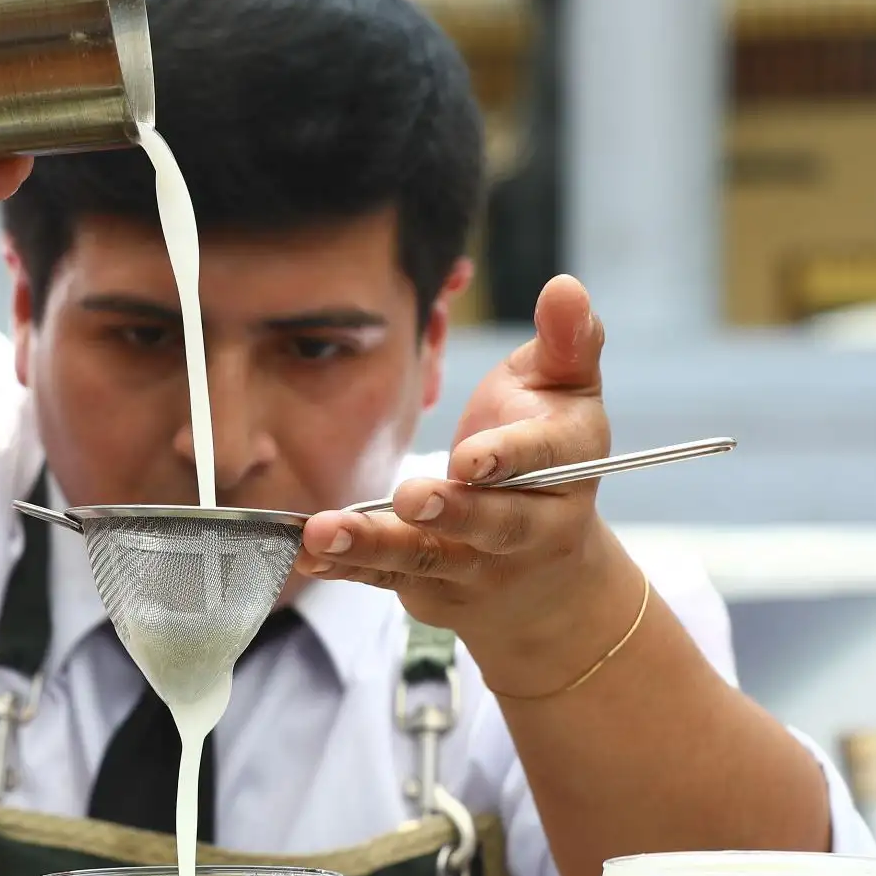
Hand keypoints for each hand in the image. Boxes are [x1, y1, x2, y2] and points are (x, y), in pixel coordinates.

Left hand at [295, 275, 642, 697]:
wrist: (547, 577)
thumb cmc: (547, 458)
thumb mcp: (566, 396)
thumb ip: (566, 342)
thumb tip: (566, 286)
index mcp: (565, 470)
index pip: (543, 461)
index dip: (509, 458)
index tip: (472, 457)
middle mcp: (527, 529)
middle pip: (492, 523)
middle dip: (452, 512)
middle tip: (409, 496)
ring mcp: (476, 566)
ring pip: (427, 557)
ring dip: (374, 545)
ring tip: (324, 532)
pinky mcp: (431, 589)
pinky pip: (386, 578)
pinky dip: (348, 568)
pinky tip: (310, 553)